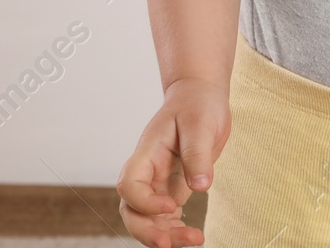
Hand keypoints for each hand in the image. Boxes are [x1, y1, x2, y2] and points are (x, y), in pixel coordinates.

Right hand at [117, 78, 230, 246]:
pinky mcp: (171, 188)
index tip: (173, 205)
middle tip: (170, 244)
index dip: (144, 201)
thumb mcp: (200, 124)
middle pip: (131, 209)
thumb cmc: (198, 104)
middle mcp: (148, 170)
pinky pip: (164, 216)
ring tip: (194, 240)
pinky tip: (193, 236)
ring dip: (164, 234)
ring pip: (147, 217)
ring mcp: (157, 181)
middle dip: (146, 230)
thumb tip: (200, 186)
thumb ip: (197, 154)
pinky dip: (174, 230)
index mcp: (148, 152)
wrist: (200, 97)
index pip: (129, 184)